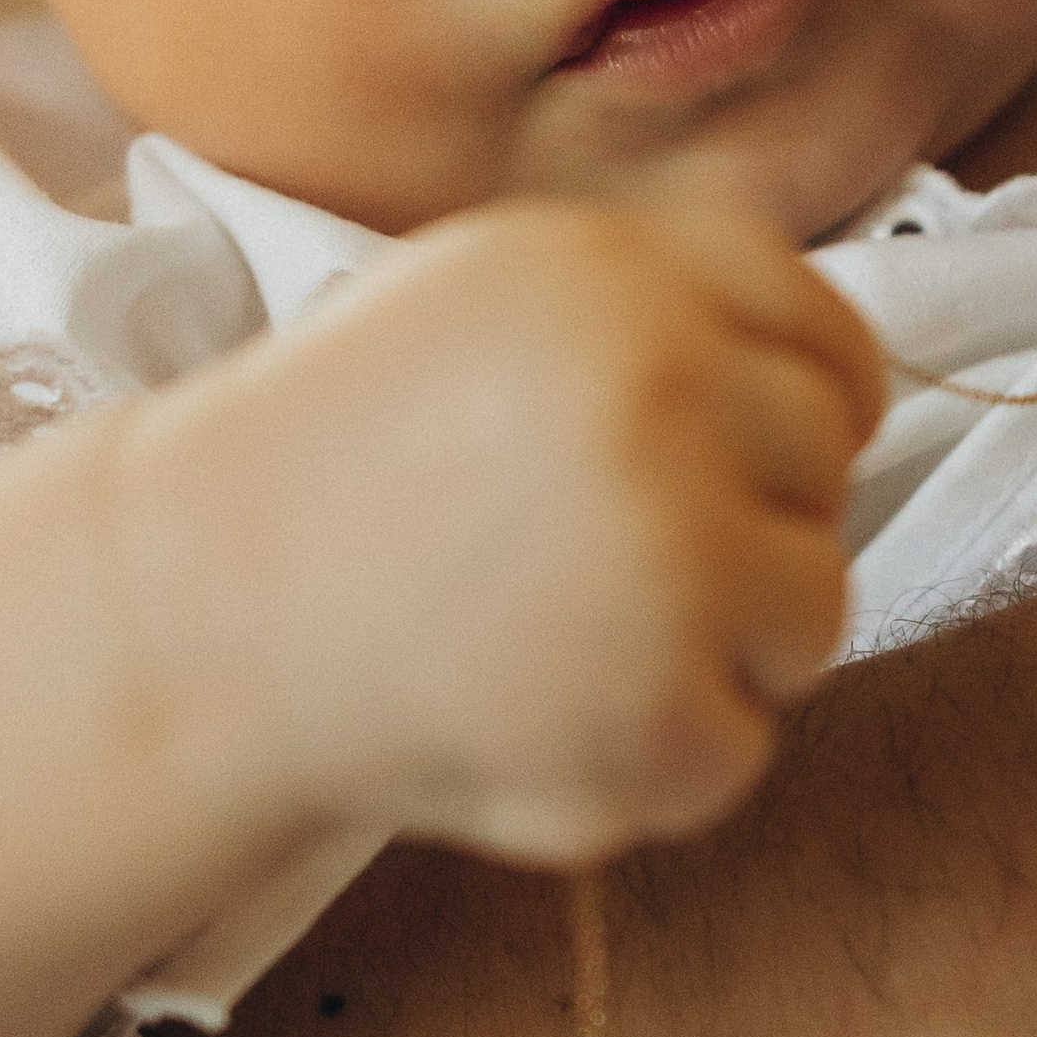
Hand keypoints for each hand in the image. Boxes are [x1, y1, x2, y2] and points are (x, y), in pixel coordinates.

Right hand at [150, 202, 886, 867]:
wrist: (199, 617)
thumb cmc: (341, 461)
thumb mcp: (492, 298)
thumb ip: (662, 311)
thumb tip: (837, 382)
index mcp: (625, 283)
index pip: (831, 336)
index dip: (814, 403)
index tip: (760, 450)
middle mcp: (666, 403)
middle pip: (826, 473)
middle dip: (748, 520)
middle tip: (609, 555)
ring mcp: (675, 566)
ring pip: (812, 610)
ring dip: (718, 642)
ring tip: (571, 633)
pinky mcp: (663, 717)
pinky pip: (740, 743)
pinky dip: (651, 753)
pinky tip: (537, 710)